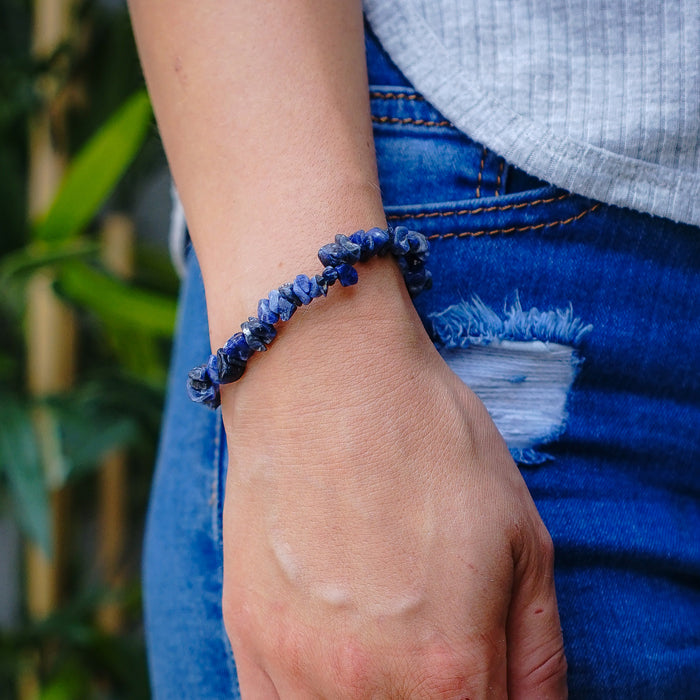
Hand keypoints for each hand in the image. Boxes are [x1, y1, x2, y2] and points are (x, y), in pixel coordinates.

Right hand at [220, 266, 566, 698]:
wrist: (325, 374)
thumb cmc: (429, 439)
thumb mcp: (524, 538)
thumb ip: (539, 654)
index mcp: (451, 668)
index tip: (482, 674)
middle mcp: (365, 686)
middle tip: (439, 657)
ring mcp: (293, 664)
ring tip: (392, 660)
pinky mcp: (246, 634)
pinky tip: (334, 667)